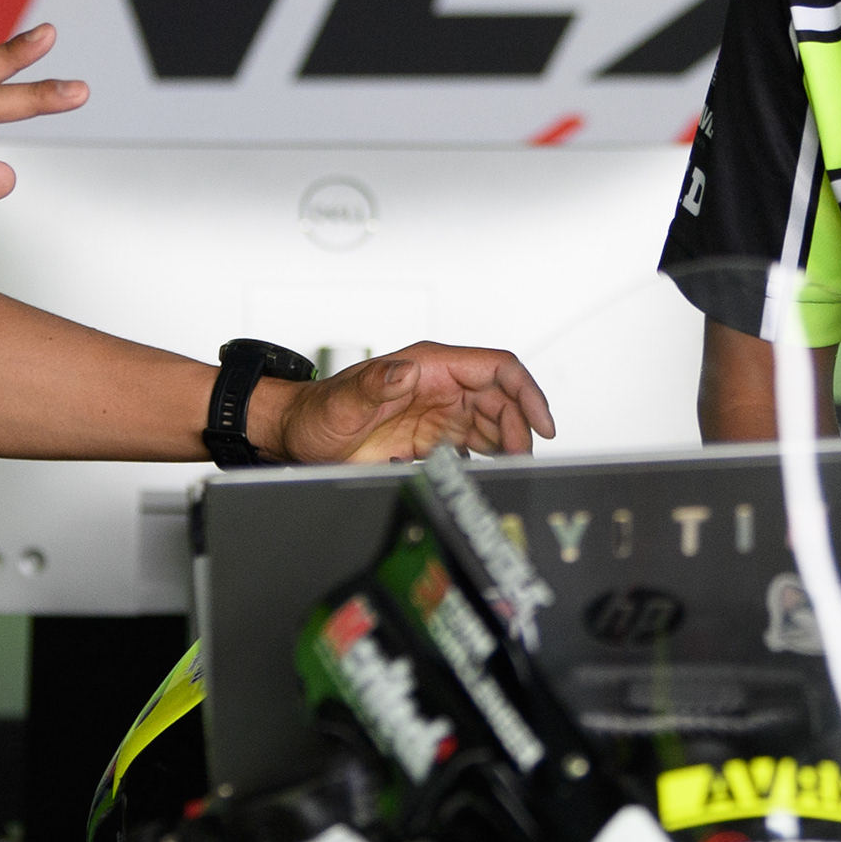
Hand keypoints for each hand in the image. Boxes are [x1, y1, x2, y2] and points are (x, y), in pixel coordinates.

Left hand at [269, 342, 556, 463]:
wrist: (298, 436)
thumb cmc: (317, 413)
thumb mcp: (343, 402)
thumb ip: (375, 385)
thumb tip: (405, 371)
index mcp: (428, 366)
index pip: (497, 369)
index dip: (527, 393)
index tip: (542, 424)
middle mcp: (438, 385)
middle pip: (503, 400)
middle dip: (520, 429)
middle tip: (521, 462)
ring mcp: (437, 411)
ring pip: (493, 423)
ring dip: (507, 446)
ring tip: (509, 471)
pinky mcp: (430, 437)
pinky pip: (473, 445)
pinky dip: (486, 460)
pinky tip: (486, 475)